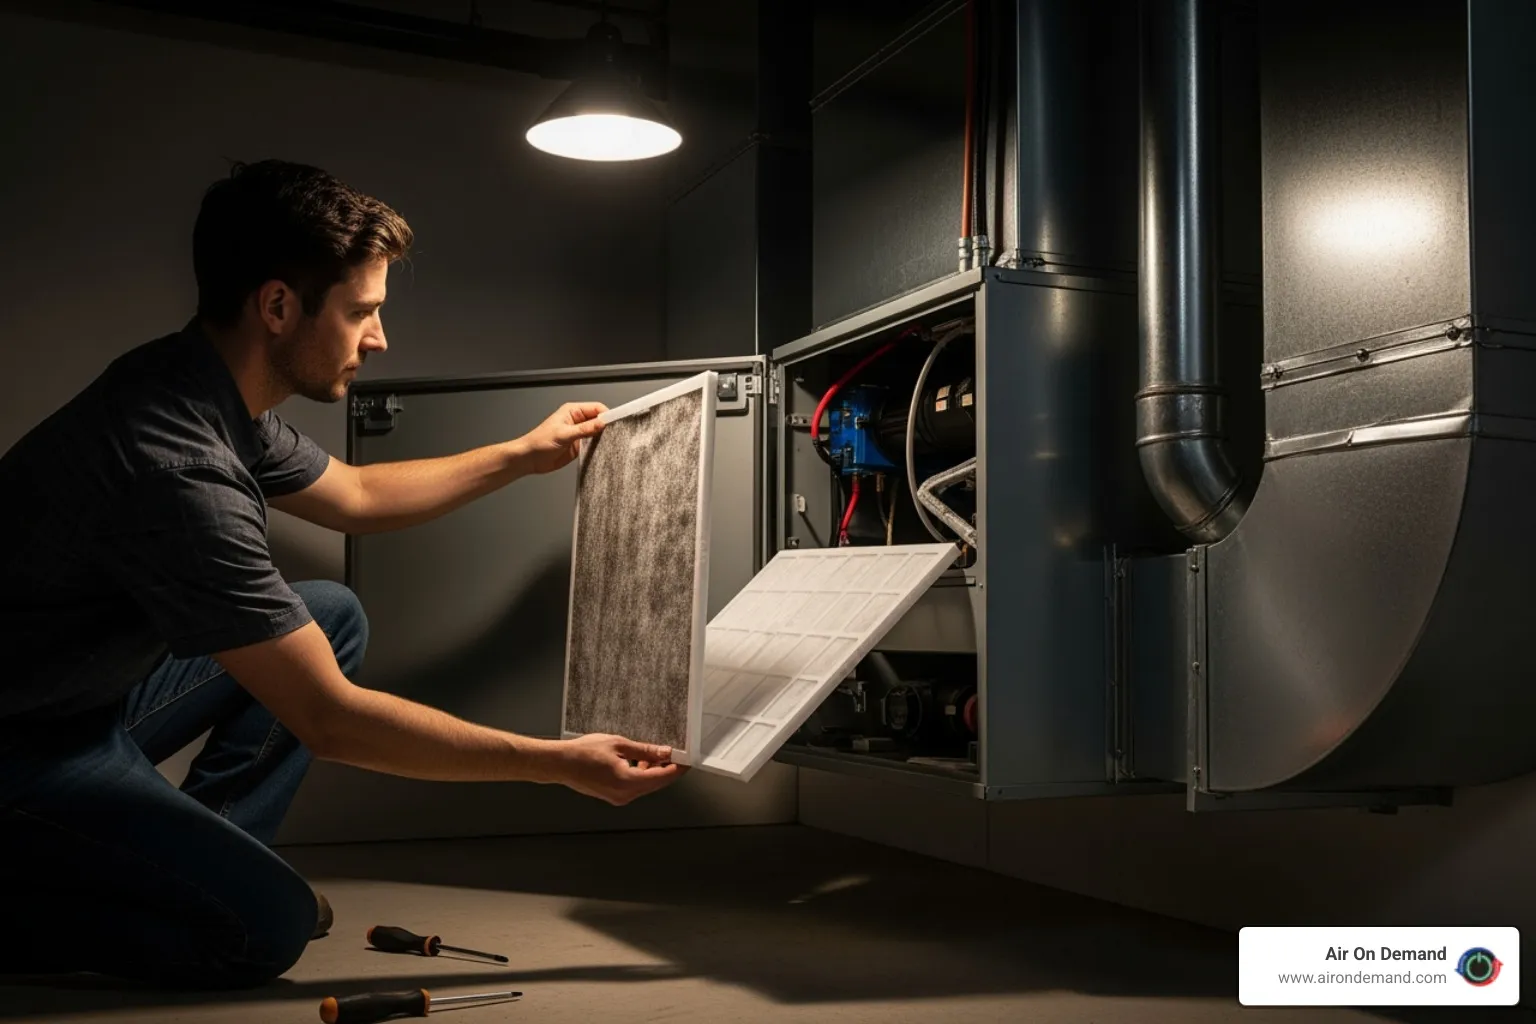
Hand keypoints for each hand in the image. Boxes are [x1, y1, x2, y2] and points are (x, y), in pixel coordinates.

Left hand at [516, 401, 606, 474]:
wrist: (529, 459)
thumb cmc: (539, 442)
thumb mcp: (564, 434)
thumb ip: (584, 429)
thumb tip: (602, 423)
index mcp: (573, 411)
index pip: (596, 408)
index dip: (607, 415)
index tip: (615, 424)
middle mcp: (577, 421)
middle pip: (599, 420)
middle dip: (607, 427)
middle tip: (616, 435)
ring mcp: (579, 434)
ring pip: (598, 433)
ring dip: (603, 438)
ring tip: (611, 444)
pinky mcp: (579, 446)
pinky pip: (593, 445)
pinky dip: (599, 447)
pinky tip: (604, 451)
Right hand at [550, 733, 687, 805]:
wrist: (561, 763)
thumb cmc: (583, 753)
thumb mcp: (619, 744)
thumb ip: (644, 750)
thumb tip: (664, 752)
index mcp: (628, 782)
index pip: (662, 777)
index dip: (677, 768)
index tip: (687, 759)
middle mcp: (625, 795)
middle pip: (656, 784)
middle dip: (668, 769)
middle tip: (677, 754)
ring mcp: (619, 797)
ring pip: (646, 785)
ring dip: (654, 771)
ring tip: (657, 754)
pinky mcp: (613, 795)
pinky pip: (635, 786)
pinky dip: (642, 775)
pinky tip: (641, 761)